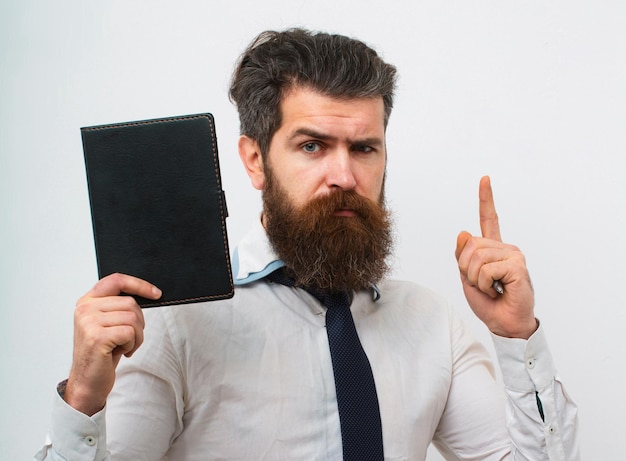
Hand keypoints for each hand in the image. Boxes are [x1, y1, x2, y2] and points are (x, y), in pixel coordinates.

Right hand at [64, 273, 160, 415]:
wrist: (88, 381)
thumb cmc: (102, 353)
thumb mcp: (108, 323)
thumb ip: (118, 306)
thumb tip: (149, 293)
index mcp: (87, 301)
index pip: (116, 280)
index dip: (139, 284)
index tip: (156, 293)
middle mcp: (85, 308)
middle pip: (130, 303)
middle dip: (139, 323)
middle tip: (129, 339)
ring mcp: (89, 322)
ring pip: (132, 318)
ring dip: (137, 336)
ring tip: (124, 346)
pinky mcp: (96, 337)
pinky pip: (130, 332)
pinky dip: (132, 344)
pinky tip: (121, 352)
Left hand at [455, 176, 536, 338]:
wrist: (504, 323)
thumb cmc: (489, 302)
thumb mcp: (467, 277)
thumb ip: (462, 256)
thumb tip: (464, 232)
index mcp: (493, 248)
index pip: (489, 219)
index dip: (486, 199)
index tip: (485, 179)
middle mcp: (505, 247)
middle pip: (470, 245)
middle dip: (466, 268)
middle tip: (481, 284)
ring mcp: (513, 255)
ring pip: (476, 257)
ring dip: (475, 278)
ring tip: (491, 288)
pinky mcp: (517, 266)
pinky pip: (486, 269)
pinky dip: (485, 284)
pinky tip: (499, 290)